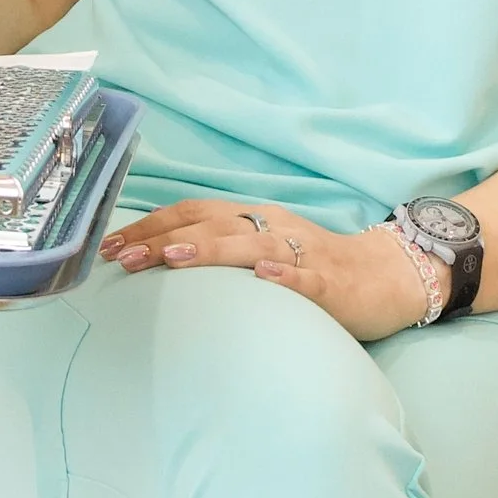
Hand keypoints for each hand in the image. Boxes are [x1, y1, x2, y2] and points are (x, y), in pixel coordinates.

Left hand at [99, 199, 437, 344]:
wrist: (388, 277)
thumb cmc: (315, 268)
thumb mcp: (263, 250)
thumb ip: (221, 250)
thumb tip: (159, 260)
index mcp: (252, 220)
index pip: (192, 213)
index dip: (150, 226)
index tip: (109, 245)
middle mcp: (272, 228)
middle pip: (211, 225)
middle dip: (162, 239)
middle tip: (121, 257)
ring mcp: (302, 253)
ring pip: (252, 245)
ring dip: (210, 250)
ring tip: (173, 257)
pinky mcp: (332, 283)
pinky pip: (306, 276)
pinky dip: (284, 274)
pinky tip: (264, 276)